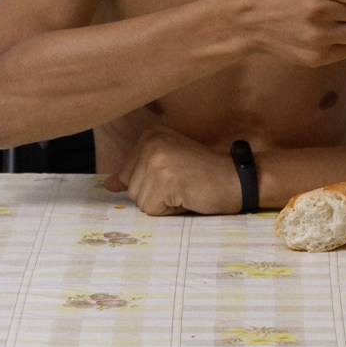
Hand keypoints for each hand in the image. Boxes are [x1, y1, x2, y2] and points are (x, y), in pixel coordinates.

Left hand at [103, 125, 240, 216]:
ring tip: (186, 190)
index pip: (127, 175)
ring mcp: (157, 160)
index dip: (151, 185)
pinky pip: (153, 211)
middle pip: (131, 189)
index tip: (176, 176)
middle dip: (155, 196)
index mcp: (149, 135)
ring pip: (140, 202)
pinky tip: (188, 197)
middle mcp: (150, 142)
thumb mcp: (167, 167)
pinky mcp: (166, 180)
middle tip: (183, 184)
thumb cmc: (204, 175)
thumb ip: (137, 173)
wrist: (238, 178)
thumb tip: (108, 185)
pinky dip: (171, 212)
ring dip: (163, 205)